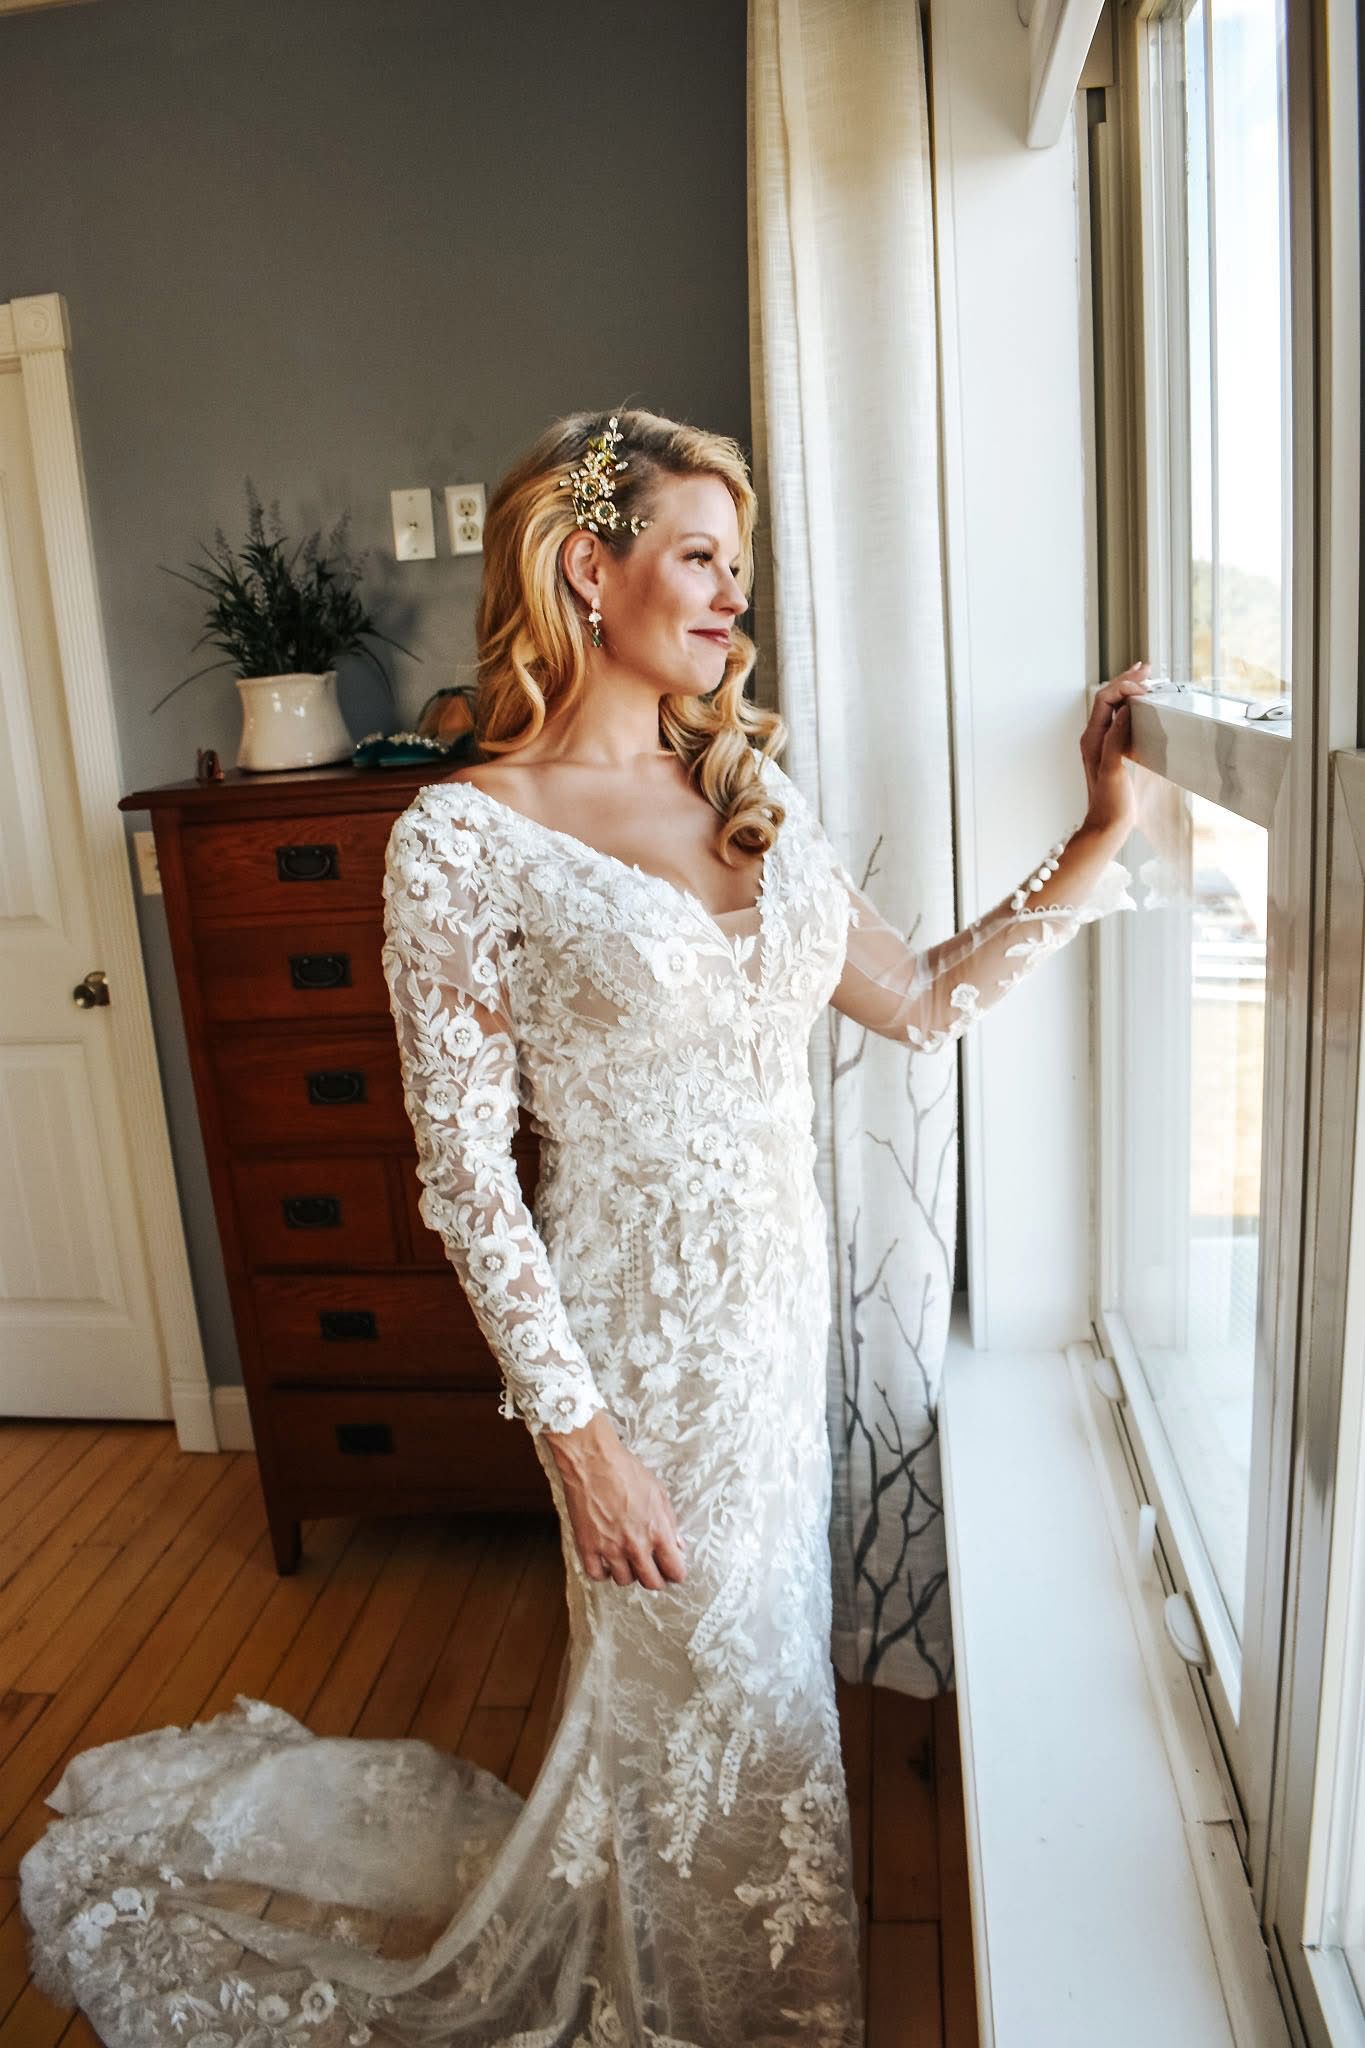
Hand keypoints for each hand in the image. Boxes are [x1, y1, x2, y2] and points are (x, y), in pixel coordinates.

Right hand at [542, 1410, 687, 1589]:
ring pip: (624, 1581)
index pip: (674, 1570)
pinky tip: (606, 1561)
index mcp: (657, 1531)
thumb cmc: (626, 1471)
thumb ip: (670, 1522)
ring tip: (627, 1560)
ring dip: (628, 1573)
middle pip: (651, 1582)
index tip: (673, 1571)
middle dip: (655, 1579)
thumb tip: (678, 1544)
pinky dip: (603, 1572)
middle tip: (652, 1570)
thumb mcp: (658, 1492)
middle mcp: (636, 1545)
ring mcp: (610, 1548)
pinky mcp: (588, 1547)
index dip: (676, 1573)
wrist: (593, 1462)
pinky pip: (597, 1575)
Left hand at [1080, 662, 1152, 838]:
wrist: (1107, 826)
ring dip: (1129, 690)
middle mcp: (1095, 737)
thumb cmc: (1110, 804)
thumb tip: (1125, 709)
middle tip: (1147, 668)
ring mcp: (1103, 744)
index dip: (1124, 688)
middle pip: (1108, 699)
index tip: (1145, 688)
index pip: (1104, 699)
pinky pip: (1120, 721)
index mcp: (1092, 739)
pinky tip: (1143, 706)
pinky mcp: (1113, 752)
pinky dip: (1133, 707)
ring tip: (1145, 677)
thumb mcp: (1114, 771)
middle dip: (1127, 681)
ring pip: (1114, 708)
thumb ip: (1116, 739)